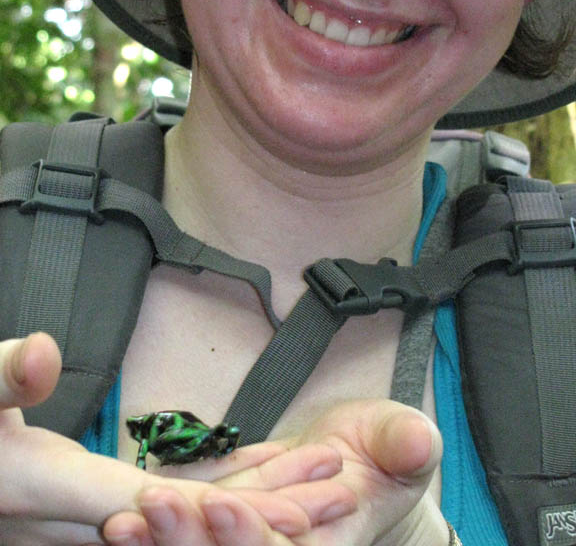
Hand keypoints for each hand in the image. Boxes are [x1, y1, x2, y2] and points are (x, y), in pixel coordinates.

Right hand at [0, 334, 354, 545]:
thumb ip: (2, 375)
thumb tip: (43, 352)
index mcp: (61, 492)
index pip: (169, 509)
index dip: (236, 514)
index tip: (301, 514)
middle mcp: (83, 518)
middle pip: (191, 524)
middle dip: (264, 513)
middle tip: (333, 495)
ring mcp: (83, 517)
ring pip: (180, 521)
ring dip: (245, 505)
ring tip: (304, 487)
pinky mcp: (80, 506)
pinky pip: (157, 509)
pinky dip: (205, 500)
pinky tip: (236, 482)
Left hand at [109, 399, 447, 545]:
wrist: (358, 455)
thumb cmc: (387, 451)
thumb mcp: (404, 442)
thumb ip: (408, 444)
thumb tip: (418, 440)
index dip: (252, 540)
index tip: (223, 506)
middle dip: (190, 543)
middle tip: (152, 506)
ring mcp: (248, 541)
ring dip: (164, 544)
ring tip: (123, 523)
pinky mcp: (224, 527)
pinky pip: (192, 535)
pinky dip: (159, 532)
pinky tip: (122, 521)